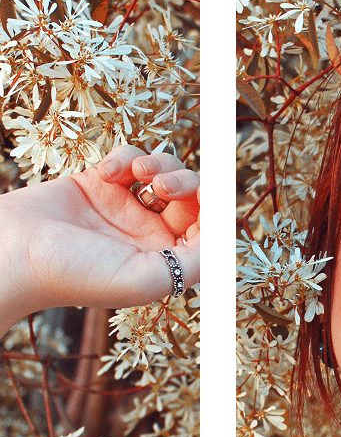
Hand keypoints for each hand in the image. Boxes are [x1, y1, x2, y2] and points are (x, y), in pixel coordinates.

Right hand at [0, 145, 199, 332]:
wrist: (13, 253)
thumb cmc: (78, 274)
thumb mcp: (148, 279)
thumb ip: (195, 262)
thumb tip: (224, 239)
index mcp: (165, 260)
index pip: (208, 229)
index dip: (213, 208)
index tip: (202, 196)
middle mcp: (149, 234)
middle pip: (191, 196)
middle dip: (185, 181)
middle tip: (161, 185)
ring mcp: (125, 208)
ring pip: (164, 172)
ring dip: (160, 163)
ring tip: (138, 172)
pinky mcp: (99, 184)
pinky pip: (128, 158)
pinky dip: (124, 157)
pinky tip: (106, 172)